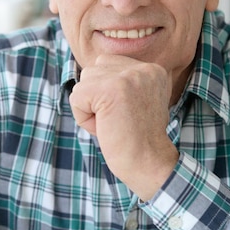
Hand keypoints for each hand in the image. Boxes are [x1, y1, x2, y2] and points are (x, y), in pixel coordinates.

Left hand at [69, 55, 178, 199]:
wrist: (149, 164)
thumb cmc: (138, 140)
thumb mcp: (138, 101)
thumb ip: (121, 82)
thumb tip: (90, 72)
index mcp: (152, 69)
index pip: (108, 65)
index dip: (106, 94)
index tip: (127, 114)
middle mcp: (143, 68)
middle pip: (93, 71)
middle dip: (95, 99)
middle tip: (118, 121)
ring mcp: (128, 77)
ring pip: (83, 83)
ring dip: (90, 108)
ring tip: (112, 124)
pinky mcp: (111, 89)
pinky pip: (77, 97)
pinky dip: (83, 118)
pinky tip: (105, 128)